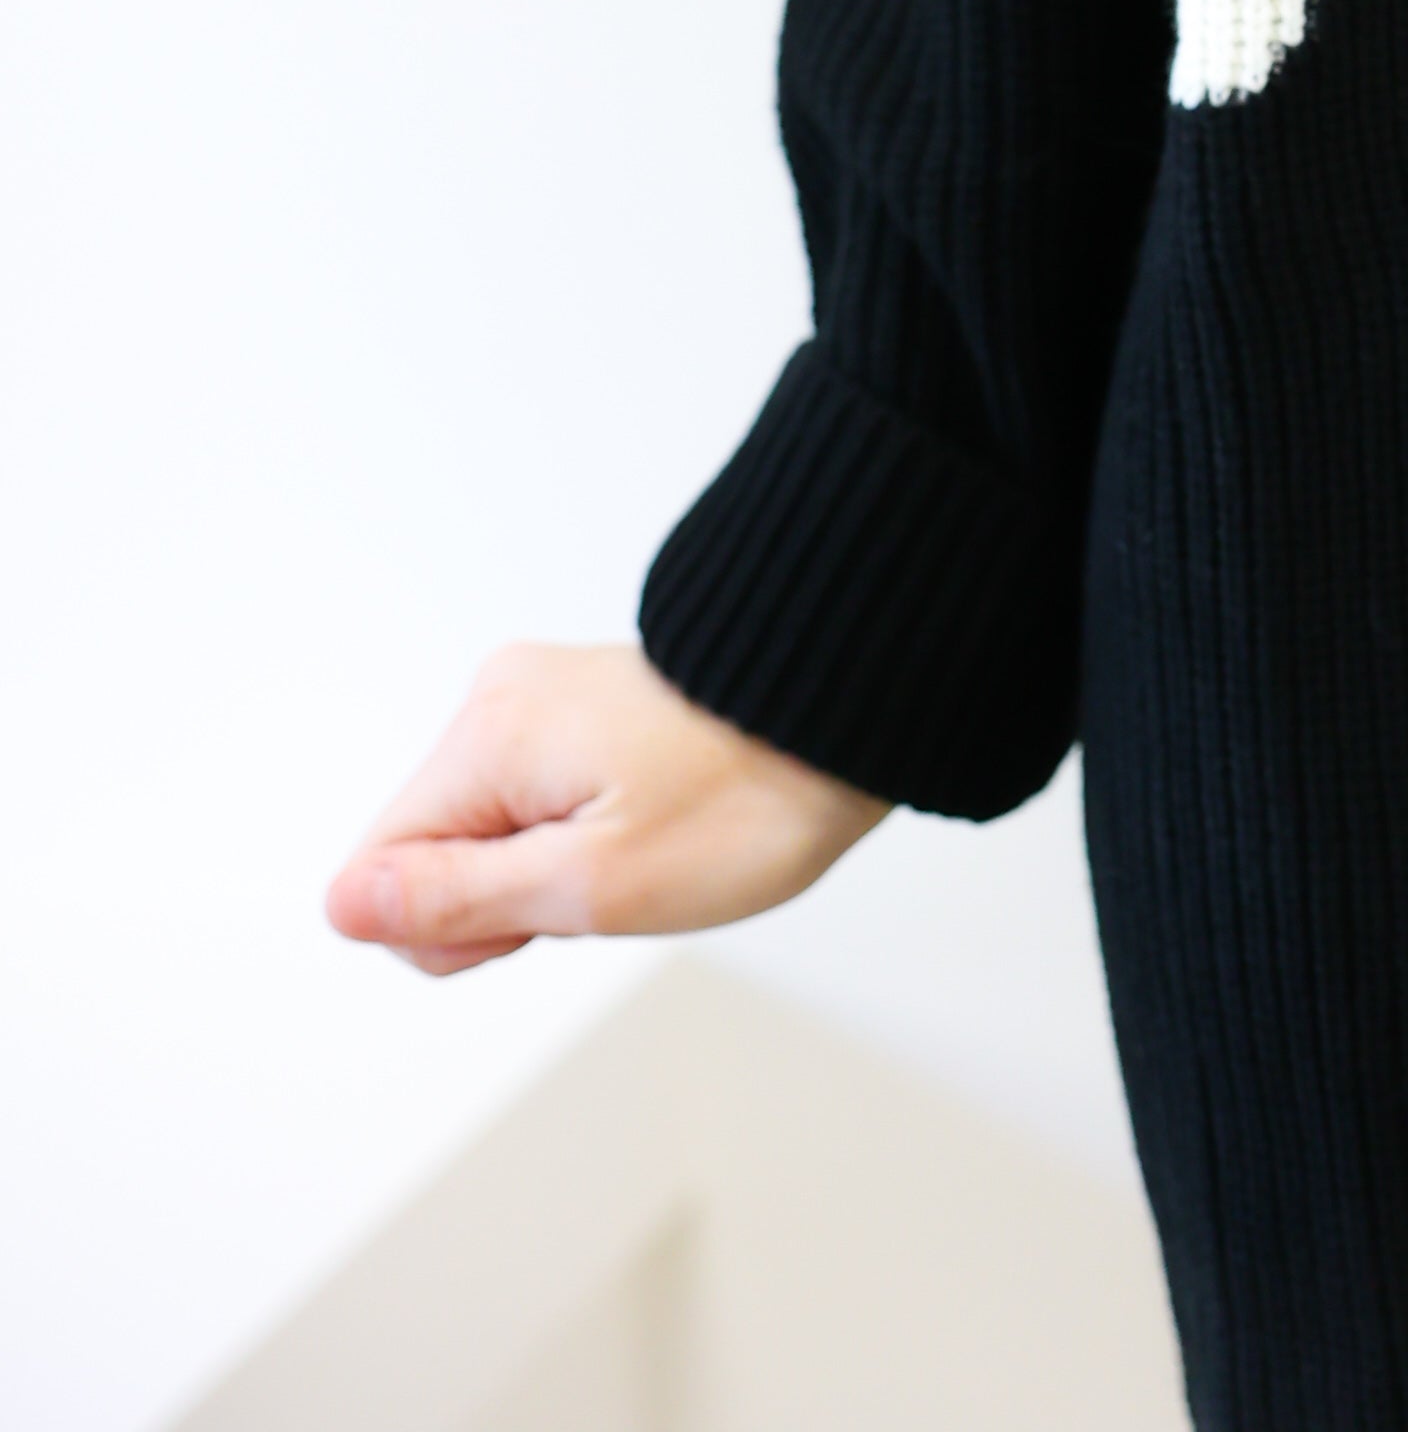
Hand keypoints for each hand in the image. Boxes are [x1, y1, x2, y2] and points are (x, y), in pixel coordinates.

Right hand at [326, 641, 888, 978]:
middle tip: (605, 881)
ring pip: (483, 832)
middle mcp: (501, 698)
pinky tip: (641, 825)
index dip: (449, 924)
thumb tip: (342, 908)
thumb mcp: (594, 884)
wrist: (850, 708)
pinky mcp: (582, 708)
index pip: (377, 869)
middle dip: (501, 898)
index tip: (542, 909)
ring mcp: (543, 698)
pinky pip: (531, 802)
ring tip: (638, 848)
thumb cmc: (743, 800)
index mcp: (489, 733)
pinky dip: (574, 836)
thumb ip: (456, 901)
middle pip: (428, 850)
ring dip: (544, 872)